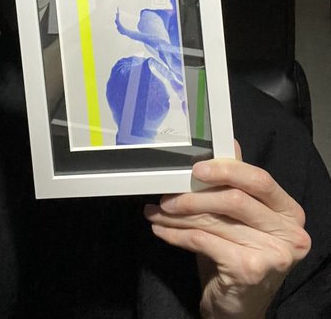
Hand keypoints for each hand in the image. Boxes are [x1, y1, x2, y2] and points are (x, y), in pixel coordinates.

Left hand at [144, 142, 310, 317]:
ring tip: (157, 212)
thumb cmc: (238, 256)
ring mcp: (274, 254)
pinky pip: (204, 241)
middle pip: (235, 199)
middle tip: (167, 196)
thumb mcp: (240, 218)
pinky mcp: (251, 270)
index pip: (260, 180)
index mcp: (289, 212)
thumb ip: (236, 183)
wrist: (238, 307)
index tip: (196, 168)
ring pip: (215, 221)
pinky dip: (177, 235)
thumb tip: (228, 144)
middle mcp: (290, 233)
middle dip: (194, 195)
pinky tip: (163, 231)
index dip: (227, 170)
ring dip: (178, 216)